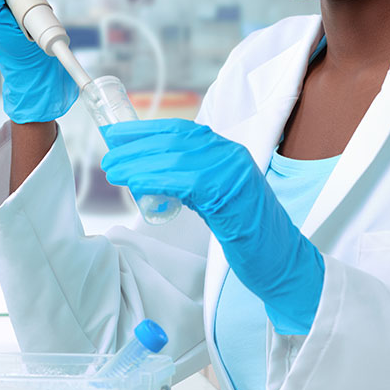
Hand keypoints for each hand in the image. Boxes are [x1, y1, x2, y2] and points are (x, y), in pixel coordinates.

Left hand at [100, 118, 324, 334]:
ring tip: (114, 171)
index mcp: (226, 150)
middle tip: (109, 156)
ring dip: (139, 163)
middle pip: (175, 140)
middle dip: (136, 146)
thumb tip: (148, 171)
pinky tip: (138, 185)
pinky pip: (187, 180)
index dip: (145, 130)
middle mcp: (231, 153)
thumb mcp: (213, 196)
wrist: (280, 259)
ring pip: (178, 158)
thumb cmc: (244, 231)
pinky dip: (158, 180)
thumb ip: (189, 179)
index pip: (180, 130)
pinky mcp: (232, 193)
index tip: (116, 135)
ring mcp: (234, 171)